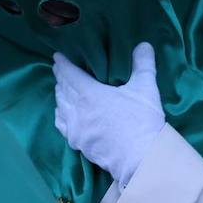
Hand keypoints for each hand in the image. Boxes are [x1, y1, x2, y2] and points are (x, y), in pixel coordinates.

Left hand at [53, 42, 165, 185]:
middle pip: (62, 90)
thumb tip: (144, 44)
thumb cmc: (143, 121)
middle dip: (61, 78)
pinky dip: (60, 115)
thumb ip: (143, 64)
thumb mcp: (145, 88)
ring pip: (60, 107)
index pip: (69, 74)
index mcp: (90, 94)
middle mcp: (77, 110)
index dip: (62, 64)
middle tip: (60, 71)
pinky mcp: (78, 144)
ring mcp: (75, 128)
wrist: (141, 158)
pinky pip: (62, 125)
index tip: (57, 57)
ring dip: (59, 95)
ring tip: (61, 89)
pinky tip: (62, 113)